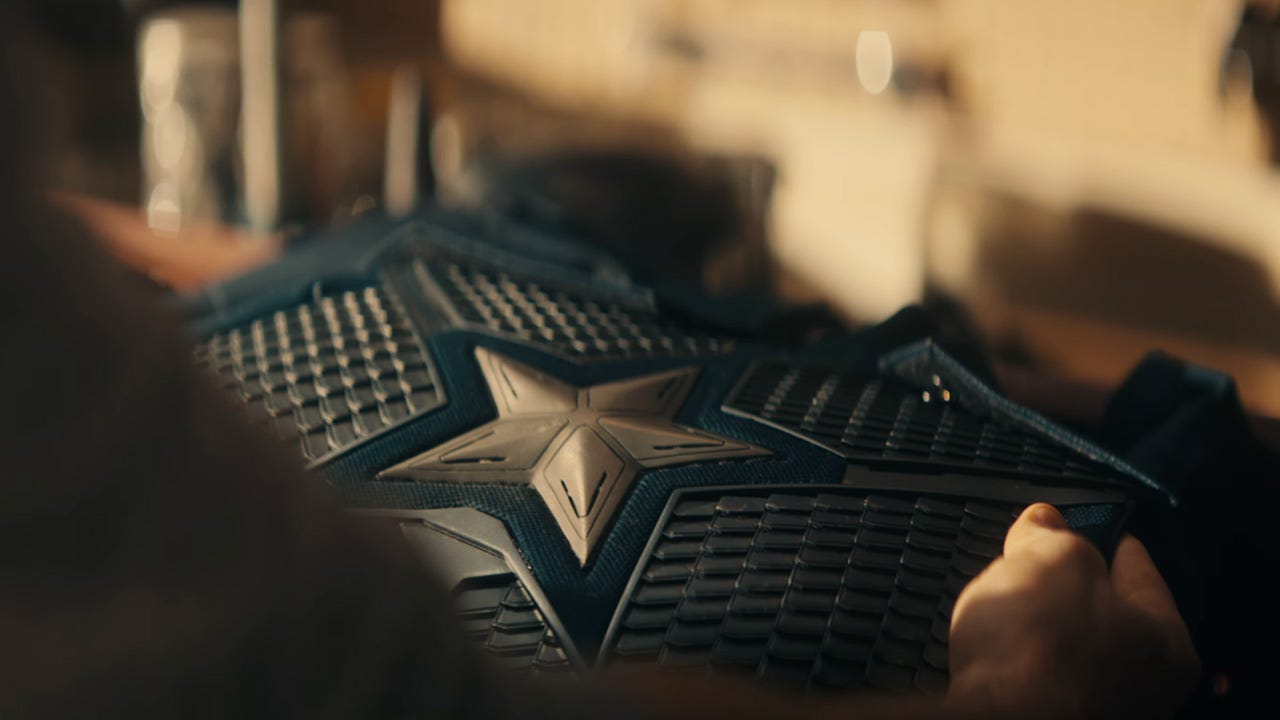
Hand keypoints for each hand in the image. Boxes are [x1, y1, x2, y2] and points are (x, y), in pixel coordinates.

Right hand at [946, 504, 1198, 718]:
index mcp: (1166, 642)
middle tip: (1030, 561)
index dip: (1103, 536)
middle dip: (1063, 585)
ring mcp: (1097, 711)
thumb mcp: (1050, 560)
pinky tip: (994, 649)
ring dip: (1036, 625)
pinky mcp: (1048, 719)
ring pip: (1065, 646)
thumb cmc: (1037, 649)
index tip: (1080, 521)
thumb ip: (1053, 535)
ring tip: (1003, 607)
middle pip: (1101, 611)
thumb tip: (1043, 522)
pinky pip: (1034, 676)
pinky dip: (1016, 660)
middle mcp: (1142, 687)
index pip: (1139, 569)